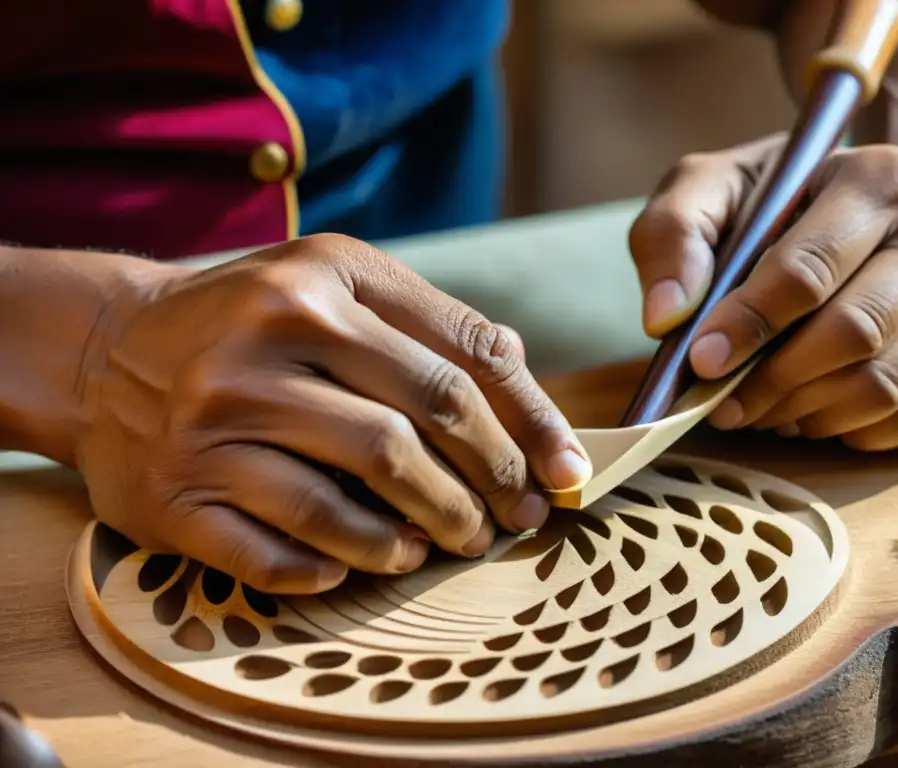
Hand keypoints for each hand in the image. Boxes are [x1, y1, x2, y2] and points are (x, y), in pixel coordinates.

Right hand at [75, 235, 590, 592]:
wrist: (104, 350)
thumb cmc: (247, 321)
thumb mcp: (332, 286)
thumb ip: (426, 322)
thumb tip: (522, 381)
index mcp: (326, 276)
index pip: (464, 353)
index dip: (530, 421)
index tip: (567, 471)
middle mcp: (270, 335)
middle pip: (423, 422)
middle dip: (490, 481)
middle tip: (516, 517)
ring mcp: (217, 418)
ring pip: (359, 491)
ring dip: (426, 528)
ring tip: (452, 540)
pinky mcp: (176, 494)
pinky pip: (281, 548)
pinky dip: (341, 563)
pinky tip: (373, 561)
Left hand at [630, 135, 897, 450]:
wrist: (880, 223)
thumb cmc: (783, 210)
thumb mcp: (716, 192)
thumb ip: (675, 234)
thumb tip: (665, 316)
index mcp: (882, 179)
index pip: (808, 270)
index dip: (746, 324)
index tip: (701, 361)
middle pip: (852, 335)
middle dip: (771, 382)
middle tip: (723, 402)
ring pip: (884, 389)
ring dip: (805, 414)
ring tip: (761, 408)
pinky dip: (849, 432)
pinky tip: (813, 412)